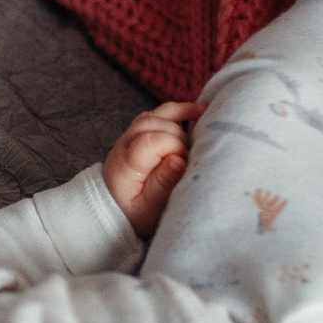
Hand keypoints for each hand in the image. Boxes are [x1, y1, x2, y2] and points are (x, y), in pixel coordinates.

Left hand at [103, 101, 199, 238]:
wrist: (115, 208)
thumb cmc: (135, 212)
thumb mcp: (148, 209)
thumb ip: (163, 185)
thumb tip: (179, 160)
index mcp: (125, 164)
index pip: (151, 141)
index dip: (175, 148)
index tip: (186, 165)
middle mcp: (125, 143)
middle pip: (156, 124)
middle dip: (180, 137)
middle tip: (192, 156)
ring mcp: (132, 133)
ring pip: (158, 113)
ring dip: (183, 115)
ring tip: (206, 120)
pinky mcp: (142, 130)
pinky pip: (161, 112)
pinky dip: (181, 110)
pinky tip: (199, 112)